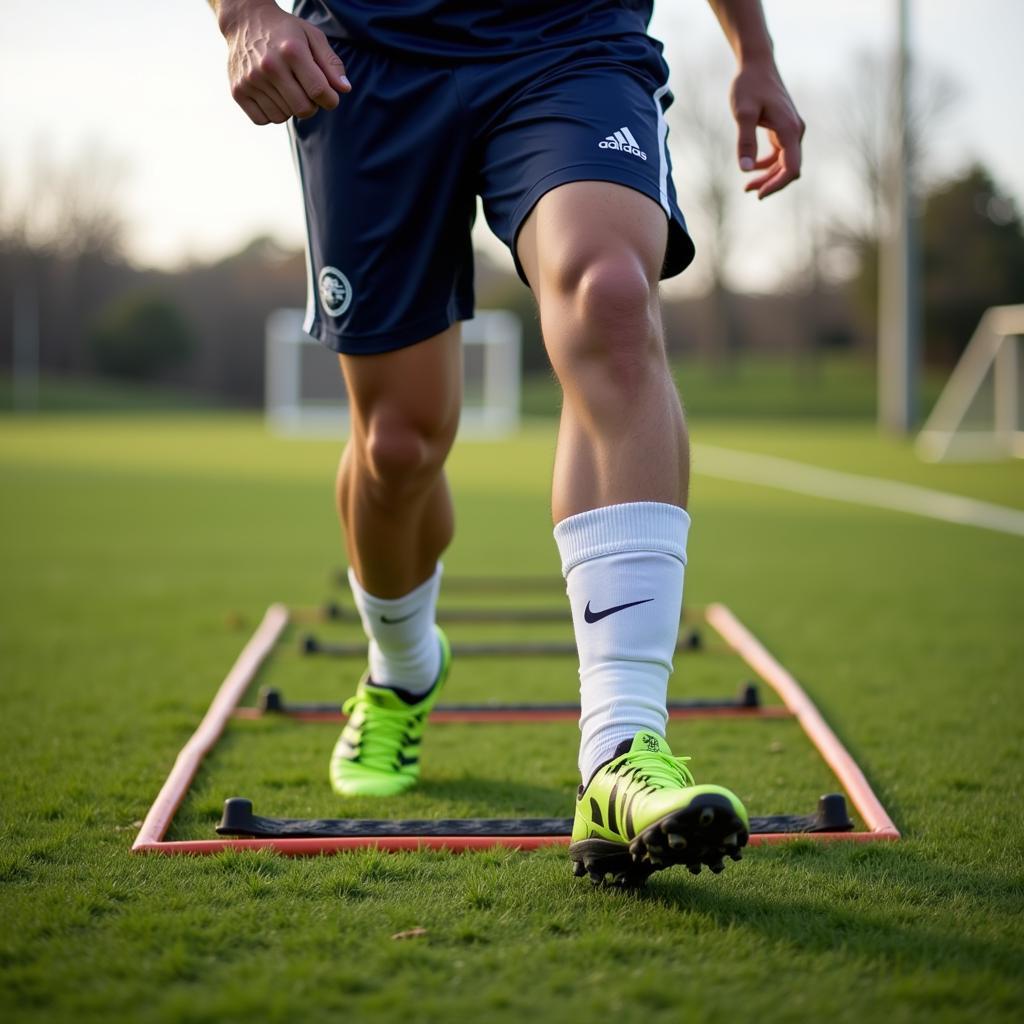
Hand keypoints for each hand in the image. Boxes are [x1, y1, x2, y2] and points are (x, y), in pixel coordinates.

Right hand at [218, 1, 350, 124]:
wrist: (245, 20)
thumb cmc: (286, 31)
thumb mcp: (312, 37)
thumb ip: (331, 63)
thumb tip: (344, 89)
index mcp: (292, 51)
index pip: (320, 92)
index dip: (330, 100)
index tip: (329, 96)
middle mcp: (270, 66)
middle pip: (303, 109)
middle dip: (311, 106)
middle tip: (306, 92)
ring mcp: (251, 79)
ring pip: (283, 117)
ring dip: (289, 108)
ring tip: (285, 88)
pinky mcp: (238, 90)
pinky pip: (263, 120)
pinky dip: (270, 113)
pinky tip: (271, 95)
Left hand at [730, 58, 804, 198]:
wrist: (757, 63)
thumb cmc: (749, 85)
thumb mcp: (743, 113)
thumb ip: (745, 141)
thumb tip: (746, 169)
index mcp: (790, 129)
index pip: (791, 168)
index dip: (777, 185)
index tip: (758, 194)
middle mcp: (795, 131)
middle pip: (789, 169)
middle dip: (770, 183)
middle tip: (747, 190)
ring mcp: (791, 130)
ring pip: (784, 163)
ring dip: (768, 176)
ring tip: (747, 186)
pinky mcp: (783, 128)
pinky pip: (780, 154)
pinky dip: (767, 165)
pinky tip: (752, 169)